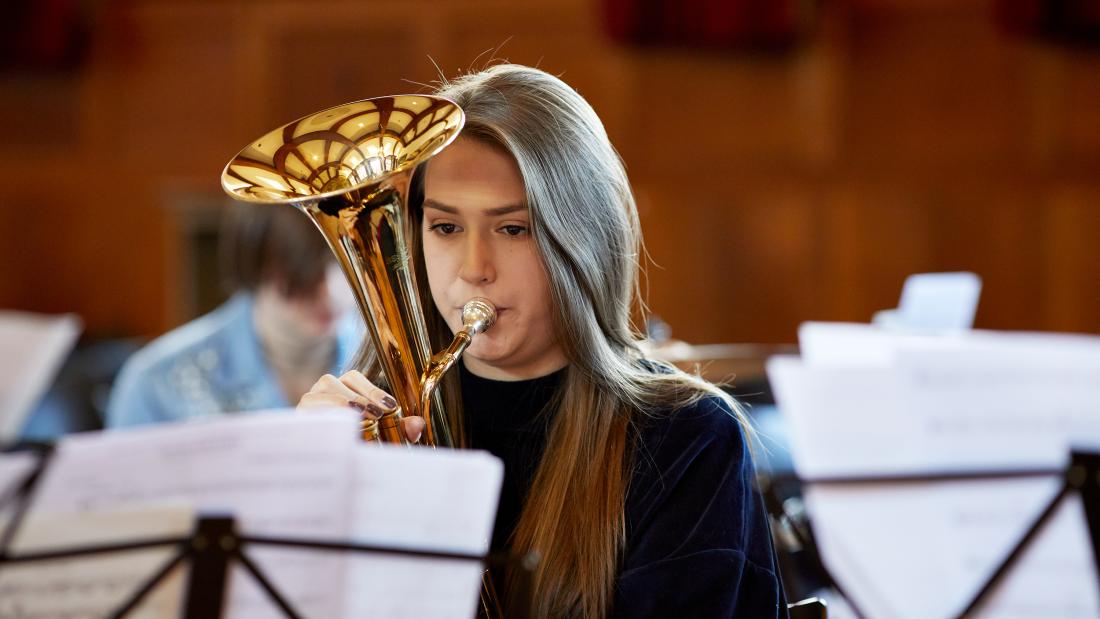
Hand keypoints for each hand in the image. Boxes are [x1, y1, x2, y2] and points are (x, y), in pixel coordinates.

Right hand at [298, 371, 424, 442]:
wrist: (327, 473)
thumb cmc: (358, 447)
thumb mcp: (383, 439)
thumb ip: (400, 430)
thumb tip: (418, 424)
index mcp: (341, 389)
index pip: (353, 378)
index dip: (371, 390)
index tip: (389, 406)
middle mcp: (321, 393)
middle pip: (332, 382)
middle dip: (355, 397)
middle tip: (374, 415)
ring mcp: (305, 406)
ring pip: (316, 394)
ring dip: (338, 404)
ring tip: (357, 419)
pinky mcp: (295, 420)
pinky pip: (303, 413)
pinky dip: (320, 418)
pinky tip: (335, 429)